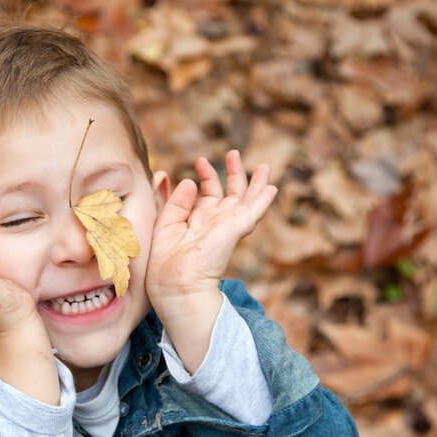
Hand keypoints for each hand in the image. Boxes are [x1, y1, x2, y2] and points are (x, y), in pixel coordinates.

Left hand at [145, 150, 276, 373]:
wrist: (173, 283)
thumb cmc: (165, 261)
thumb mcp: (165, 224)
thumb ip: (176, 203)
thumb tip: (189, 181)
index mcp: (199, 222)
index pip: (209, 195)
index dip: (207, 176)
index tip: (199, 160)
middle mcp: (215, 224)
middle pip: (231, 195)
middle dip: (233, 174)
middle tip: (233, 153)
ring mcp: (226, 227)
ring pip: (247, 202)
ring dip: (256, 183)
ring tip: (264, 166)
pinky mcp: (234, 230)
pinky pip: (252, 212)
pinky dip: (262, 200)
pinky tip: (271, 188)